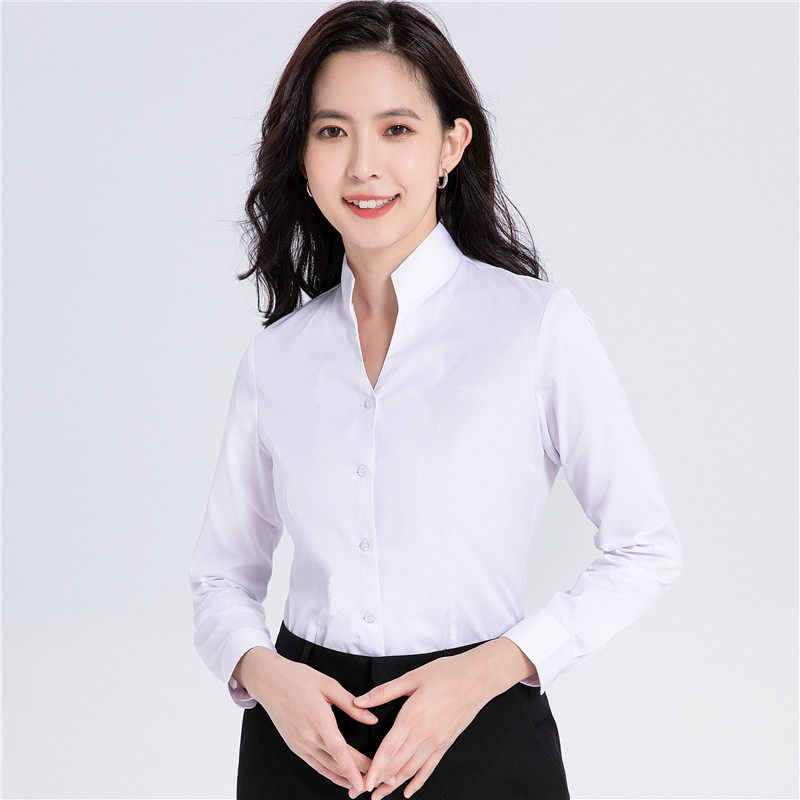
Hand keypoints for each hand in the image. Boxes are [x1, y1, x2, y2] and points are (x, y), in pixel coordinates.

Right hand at [241, 648, 383, 795]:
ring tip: (363, 783)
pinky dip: (330, 773)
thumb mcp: (328, 684)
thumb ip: (351, 704)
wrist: (268, 681)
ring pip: (326, 768)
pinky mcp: (294, 746)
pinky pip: (315, 765)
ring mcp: (299, 744)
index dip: (353, 768)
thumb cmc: (298, 678)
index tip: (365, 783)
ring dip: (345, 778)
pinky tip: (343, 778)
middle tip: (377, 779)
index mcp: (318, 718)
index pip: (339, 750)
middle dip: (357, 774)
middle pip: (336, 762)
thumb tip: (372, 719)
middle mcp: (307, 736)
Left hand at [352, 651, 496, 798]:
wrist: (477, 678)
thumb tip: (359, 701)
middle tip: (362, 792)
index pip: (389, 750)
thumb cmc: (445, 673)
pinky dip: (418, 781)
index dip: (375, 768)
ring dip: (394, 784)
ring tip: (379, 795)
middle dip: (379, 780)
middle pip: (398, 764)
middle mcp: (424, 734)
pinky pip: (430, 768)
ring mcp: (436, 742)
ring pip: (412, 769)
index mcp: (412, 717)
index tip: (364, 783)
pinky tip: (408, 792)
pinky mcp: (446, 743)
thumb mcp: (412, 677)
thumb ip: (384, 692)